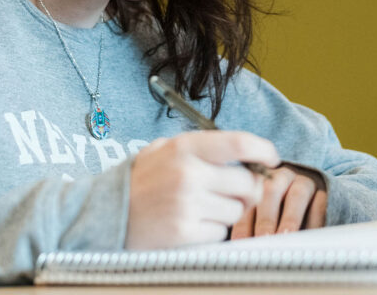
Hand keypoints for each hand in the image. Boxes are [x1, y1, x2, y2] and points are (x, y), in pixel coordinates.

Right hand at [124, 131, 279, 249]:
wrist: (104, 214)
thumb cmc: (140, 181)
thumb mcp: (165, 150)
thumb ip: (202, 148)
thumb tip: (248, 153)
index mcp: (184, 147)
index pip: (239, 143)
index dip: (263, 149)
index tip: (272, 158)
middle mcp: (188, 174)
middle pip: (247, 182)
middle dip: (248, 189)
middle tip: (235, 192)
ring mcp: (187, 205)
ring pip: (237, 210)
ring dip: (228, 211)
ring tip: (203, 207)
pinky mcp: (185, 233)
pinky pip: (220, 232)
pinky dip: (212, 230)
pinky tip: (192, 223)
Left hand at [229, 165, 326, 238]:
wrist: (309, 186)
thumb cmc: (277, 205)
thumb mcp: (260, 209)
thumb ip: (250, 224)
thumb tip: (240, 248)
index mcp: (259, 180)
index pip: (248, 200)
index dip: (243, 222)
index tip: (240, 242)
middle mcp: (281, 177)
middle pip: (271, 192)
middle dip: (266, 219)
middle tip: (263, 239)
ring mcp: (303, 182)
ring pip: (297, 195)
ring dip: (290, 218)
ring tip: (285, 236)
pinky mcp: (323, 190)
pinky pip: (320, 204)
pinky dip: (314, 222)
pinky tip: (308, 237)